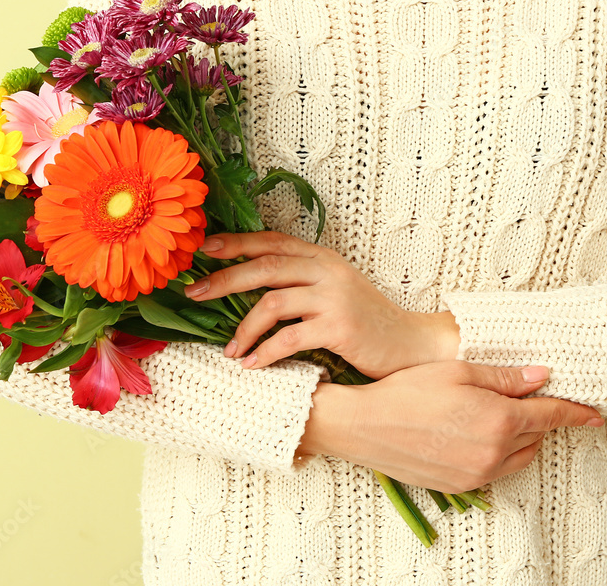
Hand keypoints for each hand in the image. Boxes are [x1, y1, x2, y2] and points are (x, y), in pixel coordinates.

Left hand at [184, 231, 460, 378]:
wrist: (412, 344)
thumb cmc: (366, 321)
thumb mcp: (334, 289)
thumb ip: (301, 280)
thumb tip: (248, 285)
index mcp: (322, 258)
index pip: (272, 242)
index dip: (236, 243)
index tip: (203, 249)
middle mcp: (326, 271)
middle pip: (264, 267)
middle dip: (224, 279)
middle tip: (194, 293)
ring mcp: (333, 298)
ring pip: (272, 303)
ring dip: (243, 328)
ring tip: (229, 350)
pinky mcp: (339, 327)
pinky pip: (289, 338)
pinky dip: (266, 352)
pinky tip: (251, 365)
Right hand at [297, 362, 603, 491]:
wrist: (364, 426)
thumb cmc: (406, 391)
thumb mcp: (457, 372)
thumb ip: (504, 377)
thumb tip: (541, 376)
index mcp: (499, 420)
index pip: (551, 416)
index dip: (575, 413)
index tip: (594, 414)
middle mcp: (495, 452)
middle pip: (536, 436)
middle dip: (538, 418)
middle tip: (529, 400)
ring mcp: (478, 473)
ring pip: (519, 457)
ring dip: (520, 438)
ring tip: (500, 417)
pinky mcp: (461, 485)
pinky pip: (496, 470)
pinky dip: (499, 454)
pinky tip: (478, 435)